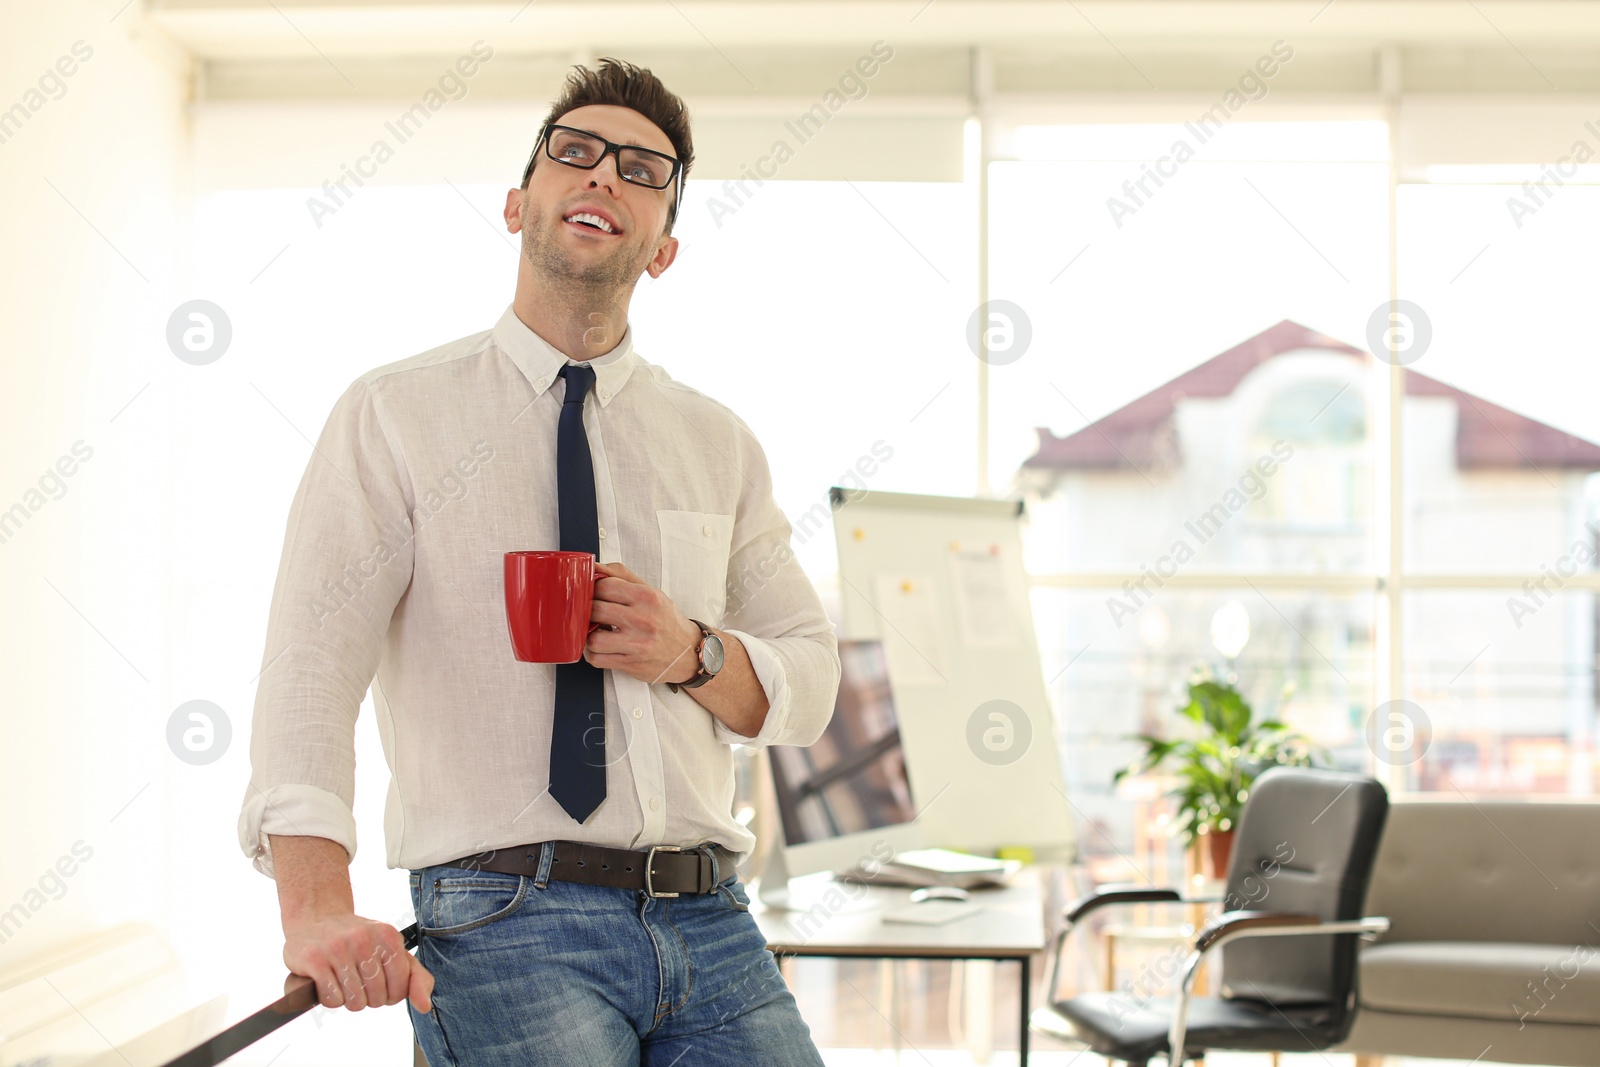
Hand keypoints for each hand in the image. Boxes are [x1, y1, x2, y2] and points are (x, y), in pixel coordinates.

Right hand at [282, 912, 432, 1013]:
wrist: (315, 918)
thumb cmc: (359, 941)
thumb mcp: (391, 949)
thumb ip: (416, 977)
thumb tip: (425, 1007)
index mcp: (388, 935)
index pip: (400, 987)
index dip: (391, 995)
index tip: (382, 984)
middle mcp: (363, 938)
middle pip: (377, 998)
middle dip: (369, 998)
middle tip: (359, 981)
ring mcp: (337, 948)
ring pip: (355, 1002)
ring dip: (349, 1000)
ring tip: (344, 982)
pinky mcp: (314, 960)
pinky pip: (332, 1000)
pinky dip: (331, 999)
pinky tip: (329, 983)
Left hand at [586, 562, 702, 685]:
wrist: (688, 651)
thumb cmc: (665, 619)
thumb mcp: (650, 592)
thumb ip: (621, 576)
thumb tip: (593, 566)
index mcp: (646, 597)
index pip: (605, 586)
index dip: (593, 589)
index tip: (593, 594)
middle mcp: (642, 620)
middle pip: (596, 610)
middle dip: (588, 612)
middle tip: (592, 613)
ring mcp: (637, 644)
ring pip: (593, 639)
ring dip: (589, 636)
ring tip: (597, 631)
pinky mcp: (631, 664)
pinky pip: (597, 659)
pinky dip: (593, 653)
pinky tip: (601, 647)